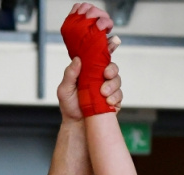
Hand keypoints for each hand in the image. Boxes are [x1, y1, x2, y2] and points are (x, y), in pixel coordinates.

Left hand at [57, 4, 122, 120]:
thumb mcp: (64, 89)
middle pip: (113, 66)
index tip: (112, 41)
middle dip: (112, 68)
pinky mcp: (114, 100)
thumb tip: (77, 59)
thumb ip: (70, 74)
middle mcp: (100, 77)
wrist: (76, 125)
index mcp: (89, 70)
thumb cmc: (69, 106)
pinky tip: (107, 101)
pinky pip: (119, 95)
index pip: (100, 55)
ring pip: (117, 80)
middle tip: (106, 73)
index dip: (108, 46)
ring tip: (103, 92)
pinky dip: (115, 97)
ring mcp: (108, 88)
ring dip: (112, 85)